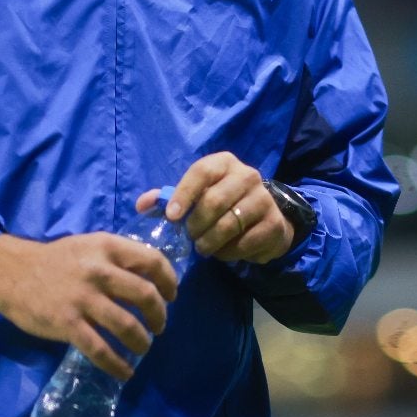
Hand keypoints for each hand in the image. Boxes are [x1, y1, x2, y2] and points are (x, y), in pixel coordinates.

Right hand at [0, 231, 177, 379]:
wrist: (10, 272)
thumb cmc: (55, 260)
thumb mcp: (88, 245)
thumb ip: (116, 258)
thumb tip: (149, 279)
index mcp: (107, 247)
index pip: (153, 262)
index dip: (169, 282)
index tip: (171, 296)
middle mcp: (99, 271)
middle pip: (146, 296)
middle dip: (160, 316)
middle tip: (159, 326)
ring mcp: (83, 298)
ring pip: (128, 326)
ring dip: (142, 342)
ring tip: (142, 348)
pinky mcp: (67, 324)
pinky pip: (101, 350)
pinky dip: (118, 365)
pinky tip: (125, 371)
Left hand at [136, 153, 293, 264]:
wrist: (263, 216)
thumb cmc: (220, 202)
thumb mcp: (196, 194)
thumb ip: (168, 198)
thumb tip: (141, 205)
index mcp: (224, 163)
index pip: (202, 172)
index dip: (184, 194)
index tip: (172, 216)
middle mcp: (247, 175)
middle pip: (215, 200)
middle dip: (197, 224)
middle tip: (190, 237)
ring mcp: (264, 199)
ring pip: (230, 224)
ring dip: (210, 241)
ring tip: (203, 248)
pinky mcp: (275, 223)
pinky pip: (246, 243)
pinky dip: (229, 253)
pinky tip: (224, 252)